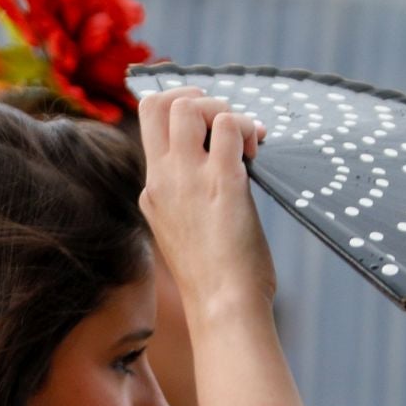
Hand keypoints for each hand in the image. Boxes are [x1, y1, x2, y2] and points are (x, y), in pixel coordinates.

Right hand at [135, 87, 275, 320]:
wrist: (221, 308)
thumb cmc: (213, 280)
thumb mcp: (185, 233)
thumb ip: (188, 199)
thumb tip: (219, 173)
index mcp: (152, 192)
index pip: (148, 125)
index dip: (178, 110)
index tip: (207, 126)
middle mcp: (162, 180)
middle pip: (157, 104)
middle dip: (195, 97)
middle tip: (224, 121)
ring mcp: (188, 180)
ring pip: (189, 105)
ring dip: (224, 109)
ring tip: (245, 139)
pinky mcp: (223, 183)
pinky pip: (230, 125)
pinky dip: (248, 127)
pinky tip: (258, 150)